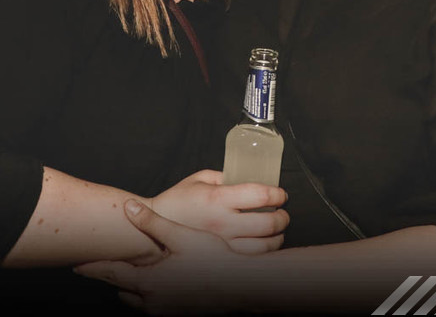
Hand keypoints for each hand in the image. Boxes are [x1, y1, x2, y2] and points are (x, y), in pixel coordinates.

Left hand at [76, 199, 246, 314]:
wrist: (243, 285)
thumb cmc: (216, 260)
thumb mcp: (181, 235)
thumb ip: (152, 223)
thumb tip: (129, 207)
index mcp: (149, 281)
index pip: (111, 273)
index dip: (92, 267)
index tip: (76, 264)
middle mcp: (153, 300)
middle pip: (120, 288)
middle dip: (111, 277)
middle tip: (101, 266)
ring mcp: (165, 310)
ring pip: (136, 300)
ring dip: (131, 287)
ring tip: (128, 273)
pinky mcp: (178, 313)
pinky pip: (153, 305)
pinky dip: (148, 294)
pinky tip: (158, 282)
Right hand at [150, 170, 287, 254]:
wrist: (152, 229)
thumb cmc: (176, 201)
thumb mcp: (199, 179)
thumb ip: (224, 177)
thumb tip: (247, 178)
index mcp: (218, 198)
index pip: (260, 195)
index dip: (277, 194)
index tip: (281, 194)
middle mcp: (223, 222)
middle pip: (268, 223)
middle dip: (283, 217)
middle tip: (283, 213)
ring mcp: (222, 244)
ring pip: (264, 246)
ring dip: (277, 238)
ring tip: (277, 231)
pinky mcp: (220, 258)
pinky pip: (250, 259)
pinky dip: (263, 253)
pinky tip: (264, 246)